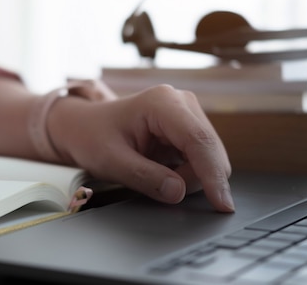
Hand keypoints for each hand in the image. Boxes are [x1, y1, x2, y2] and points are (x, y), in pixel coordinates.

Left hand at [49, 84, 234, 211]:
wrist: (84, 127)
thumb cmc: (93, 136)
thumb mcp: (111, 161)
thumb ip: (144, 177)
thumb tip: (178, 192)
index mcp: (162, 103)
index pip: (198, 140)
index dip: (213, 174)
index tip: (221, 203)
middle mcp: (182, 103)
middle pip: (210, 151)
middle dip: (194, 178)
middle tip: (157, 185)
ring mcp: (188, 115)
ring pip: (209, 158)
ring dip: (188, 177)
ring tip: (152, 172)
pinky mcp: (189, 129)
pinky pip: (201, 160)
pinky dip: (186, 174)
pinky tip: (162, 170)